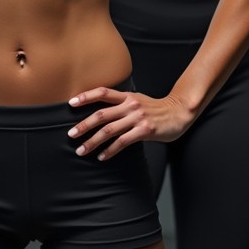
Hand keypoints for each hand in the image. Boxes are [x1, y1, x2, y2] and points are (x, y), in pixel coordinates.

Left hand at [66, 86, 194, 160]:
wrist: (178, 113)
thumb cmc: (156, 109)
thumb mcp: (137, 100)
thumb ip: (121, 104)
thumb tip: (101, 112)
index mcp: (127, 96)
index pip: (102, 92)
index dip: (86, 97)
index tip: (70, 103)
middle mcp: (130, 105)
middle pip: (101, 114)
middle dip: (84, 125)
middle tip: (71, 134)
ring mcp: (137, 118)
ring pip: (109, 130)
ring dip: (93, 141)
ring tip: (82, 150)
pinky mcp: (144, 131)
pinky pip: (122, 142)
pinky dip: (110, 150)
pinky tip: (102, 157)